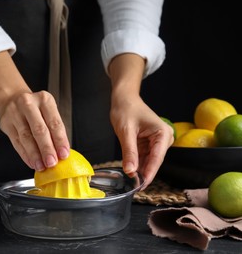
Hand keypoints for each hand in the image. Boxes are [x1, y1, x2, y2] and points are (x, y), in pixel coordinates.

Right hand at [0, 90, 70, 170]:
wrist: (11, 98)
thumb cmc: (34, 108)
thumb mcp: (47, 110)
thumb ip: (54, 129)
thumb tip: (60, 152)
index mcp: (44, 100)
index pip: (54, 122)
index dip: (60, 140)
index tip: (63, 154)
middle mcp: (29, 104)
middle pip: (39, 130)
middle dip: (46, 149)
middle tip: (52, 162)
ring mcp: (15, 113)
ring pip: (26, 137)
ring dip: (34, 154)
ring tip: (41, 165)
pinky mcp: (5, 123)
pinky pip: (16, 142)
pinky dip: (25, 154)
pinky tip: (31, 162)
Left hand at [108, 53, 173, 188]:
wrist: (124, 99)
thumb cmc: (126, 109)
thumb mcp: (126, 131)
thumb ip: (129, 151)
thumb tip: (130, 170)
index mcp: (162, 133)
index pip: (157, 158)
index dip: (149, 173)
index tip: (142, 185)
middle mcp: (163, 139)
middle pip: (154, 162)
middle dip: (144, 173)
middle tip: (134, 188)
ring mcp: (157, 142)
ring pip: (148, 162)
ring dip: (140, 170)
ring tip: (131, 183)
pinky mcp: (149, 144)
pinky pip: (143, 158)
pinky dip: (137, 164)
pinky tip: (131, 173)